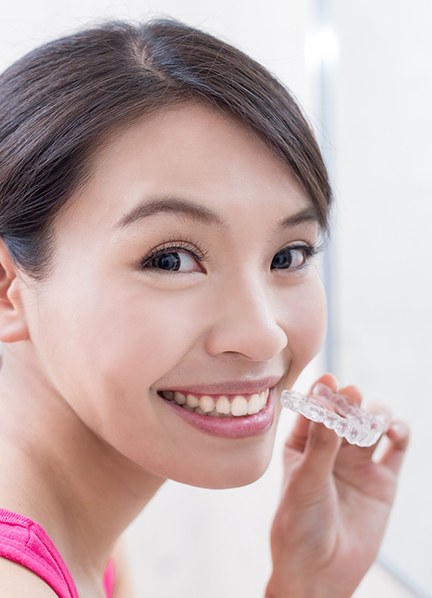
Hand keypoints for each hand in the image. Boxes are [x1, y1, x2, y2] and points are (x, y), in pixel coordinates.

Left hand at [266, 374, 408, 597]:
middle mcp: (331, 449)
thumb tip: (326, 402)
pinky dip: (401, 433)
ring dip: (375, 415)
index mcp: (302, 444)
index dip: (322, 393)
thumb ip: (320, 444)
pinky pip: (397, 449)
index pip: (314, 410)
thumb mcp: (306, 481)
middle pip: (346, 413)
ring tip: (373, 421)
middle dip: (350, 401)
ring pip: (372, 425)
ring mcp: (358, 463)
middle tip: (352, 395)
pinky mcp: (382, 481)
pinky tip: (395, 431)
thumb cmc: (299, 525)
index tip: (329, 380)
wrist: (321, 572)